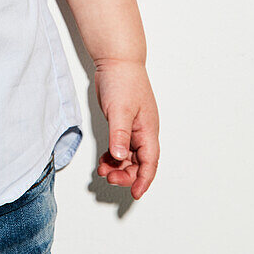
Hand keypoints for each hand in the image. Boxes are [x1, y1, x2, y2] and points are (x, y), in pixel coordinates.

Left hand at [94, 57, 158, 198]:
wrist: (116, 60)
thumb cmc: (123, 80)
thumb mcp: (120, 110)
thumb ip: (119, 135)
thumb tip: (121, 158)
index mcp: (148, 130)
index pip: (150, 162)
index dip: (144, 180)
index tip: (135, 193)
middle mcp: (143, 131)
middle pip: (139, 163)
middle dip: (126, 175)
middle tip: (109, 179)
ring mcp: (132, 127)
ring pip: (128, 156)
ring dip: (118, 166)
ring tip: (102, 171)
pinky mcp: (121, 123)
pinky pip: (120, 146)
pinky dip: (113, 156)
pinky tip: (103, 160)